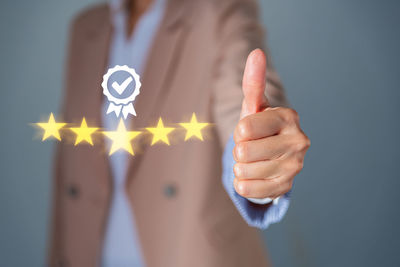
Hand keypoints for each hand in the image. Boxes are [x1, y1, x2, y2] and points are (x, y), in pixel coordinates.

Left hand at [233, 49, 309, 198]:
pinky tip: (253, 174)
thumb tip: (256, 52)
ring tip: (254, 159)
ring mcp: (295, 167)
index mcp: (289, 117)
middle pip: (242, 151)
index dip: (239, 131)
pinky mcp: (286, 188)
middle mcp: (298, 141)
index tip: (249, 130)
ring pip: (242, 171)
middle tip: (252, 146)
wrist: (270, 154)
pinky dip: (242, 183)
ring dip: (240, 166)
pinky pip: (246, 189)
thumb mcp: (254, 105)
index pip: (244, 129)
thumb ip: (253, 81)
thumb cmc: (259, 127)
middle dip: (239, 149)